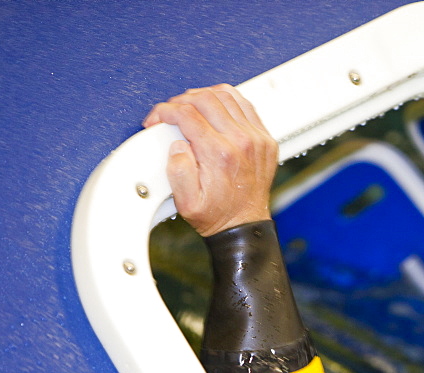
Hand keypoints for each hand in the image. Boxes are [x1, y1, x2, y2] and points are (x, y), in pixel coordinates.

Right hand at [142, 84, 277, 236]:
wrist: (244, 224)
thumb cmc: (217, 214)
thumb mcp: (186, 202)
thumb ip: (178, 171)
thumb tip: (177, 145)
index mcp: (219, 154)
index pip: (187, 115)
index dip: (165, 111)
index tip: (158, 118)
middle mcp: (241, 142)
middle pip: (206, 100)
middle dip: (181, 100)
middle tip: (171, 110)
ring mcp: (256, 139)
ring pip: (227, 96)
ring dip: (204, 95)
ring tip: (190, 105)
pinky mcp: (265, 139)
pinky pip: (246, 105)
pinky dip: (228, 99)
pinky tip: (216, 104)